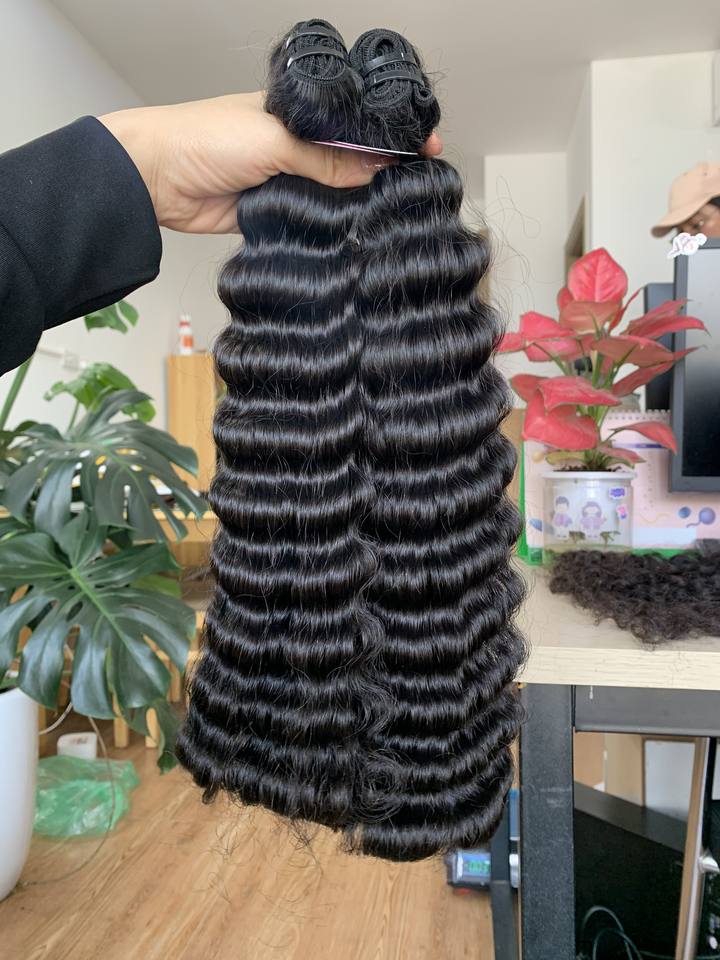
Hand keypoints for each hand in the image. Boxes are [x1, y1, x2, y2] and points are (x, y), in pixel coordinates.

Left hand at [99, 92, 442, 234]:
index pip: (353, 120)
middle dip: (380, 170)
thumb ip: (323, 159)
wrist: (158, 179)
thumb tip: (371, 171)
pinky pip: (312, 219)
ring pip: (333, 192)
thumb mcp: (274, 140)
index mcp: (297, 112)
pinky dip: (330, 225)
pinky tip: (356, 232)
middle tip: (415, 185)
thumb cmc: (207, 139)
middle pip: (348, 158)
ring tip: (394, 212)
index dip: (388, 133)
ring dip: (356, 202)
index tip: (424, 147)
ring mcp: (286, 179)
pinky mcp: (275, 212)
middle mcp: (295, 144)